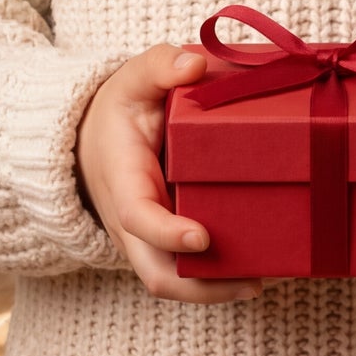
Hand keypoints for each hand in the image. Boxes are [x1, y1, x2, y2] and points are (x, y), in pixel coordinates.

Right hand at [74, 43, 262, 303]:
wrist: (90, 140)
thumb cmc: (120, 110)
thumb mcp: (133, 79)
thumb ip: (159, 66)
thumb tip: (194, 65)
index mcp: (123, 180)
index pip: (138, 217)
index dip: (168, 232)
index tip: (202, 237)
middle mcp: (130, 223)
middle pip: (157, 274)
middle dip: (202, 288)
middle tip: (253, 281)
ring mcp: (146, 240)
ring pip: (172, 283)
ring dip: (215, 291)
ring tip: (265, 279)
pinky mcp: (162, 244)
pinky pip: (185, 272)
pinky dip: (215, 279)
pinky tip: (257, 268)